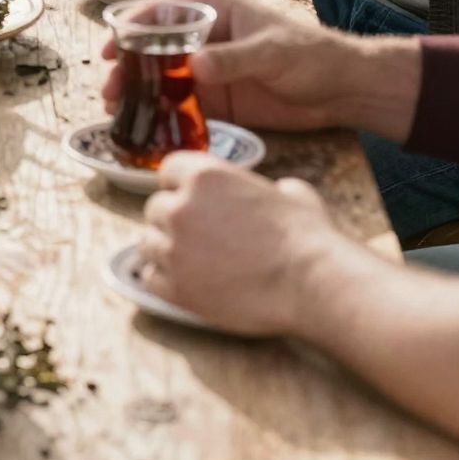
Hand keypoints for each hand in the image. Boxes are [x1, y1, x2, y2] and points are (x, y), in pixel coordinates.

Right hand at [103, 0, 356, 133]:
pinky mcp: (219, 99)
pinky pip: (183, 106)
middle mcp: (207, 37)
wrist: (344, 90)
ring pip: (164, 78)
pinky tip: (146, 129)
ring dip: (141, 92)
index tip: (110, 47)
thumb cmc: (313, 54)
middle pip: (156, 47)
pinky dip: (163, 115)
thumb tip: (194, 66)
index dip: (132, 26)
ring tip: (118, 111)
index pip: (165, 11)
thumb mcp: (274, 51)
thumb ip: (234, 58)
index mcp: (217, 9)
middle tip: (108, 89)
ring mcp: (211, 69)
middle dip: (128, 65)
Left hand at [135, 154, 333, 334]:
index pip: (169, 171)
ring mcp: (175, 250)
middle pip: (156, 208)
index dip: (181, 186)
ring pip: (147, 242)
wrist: (310, 282)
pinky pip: (150, 278)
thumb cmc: (306, 236)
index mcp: (204, 176)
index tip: (192, 199)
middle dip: (174, 220)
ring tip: (193, 260)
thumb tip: (277, 192)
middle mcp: (181, 208)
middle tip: (199, 235)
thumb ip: (268, 188)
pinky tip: (186, 281)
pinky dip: (164, 280)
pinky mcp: (177, 288)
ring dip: (166, 249)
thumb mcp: (290, 193)